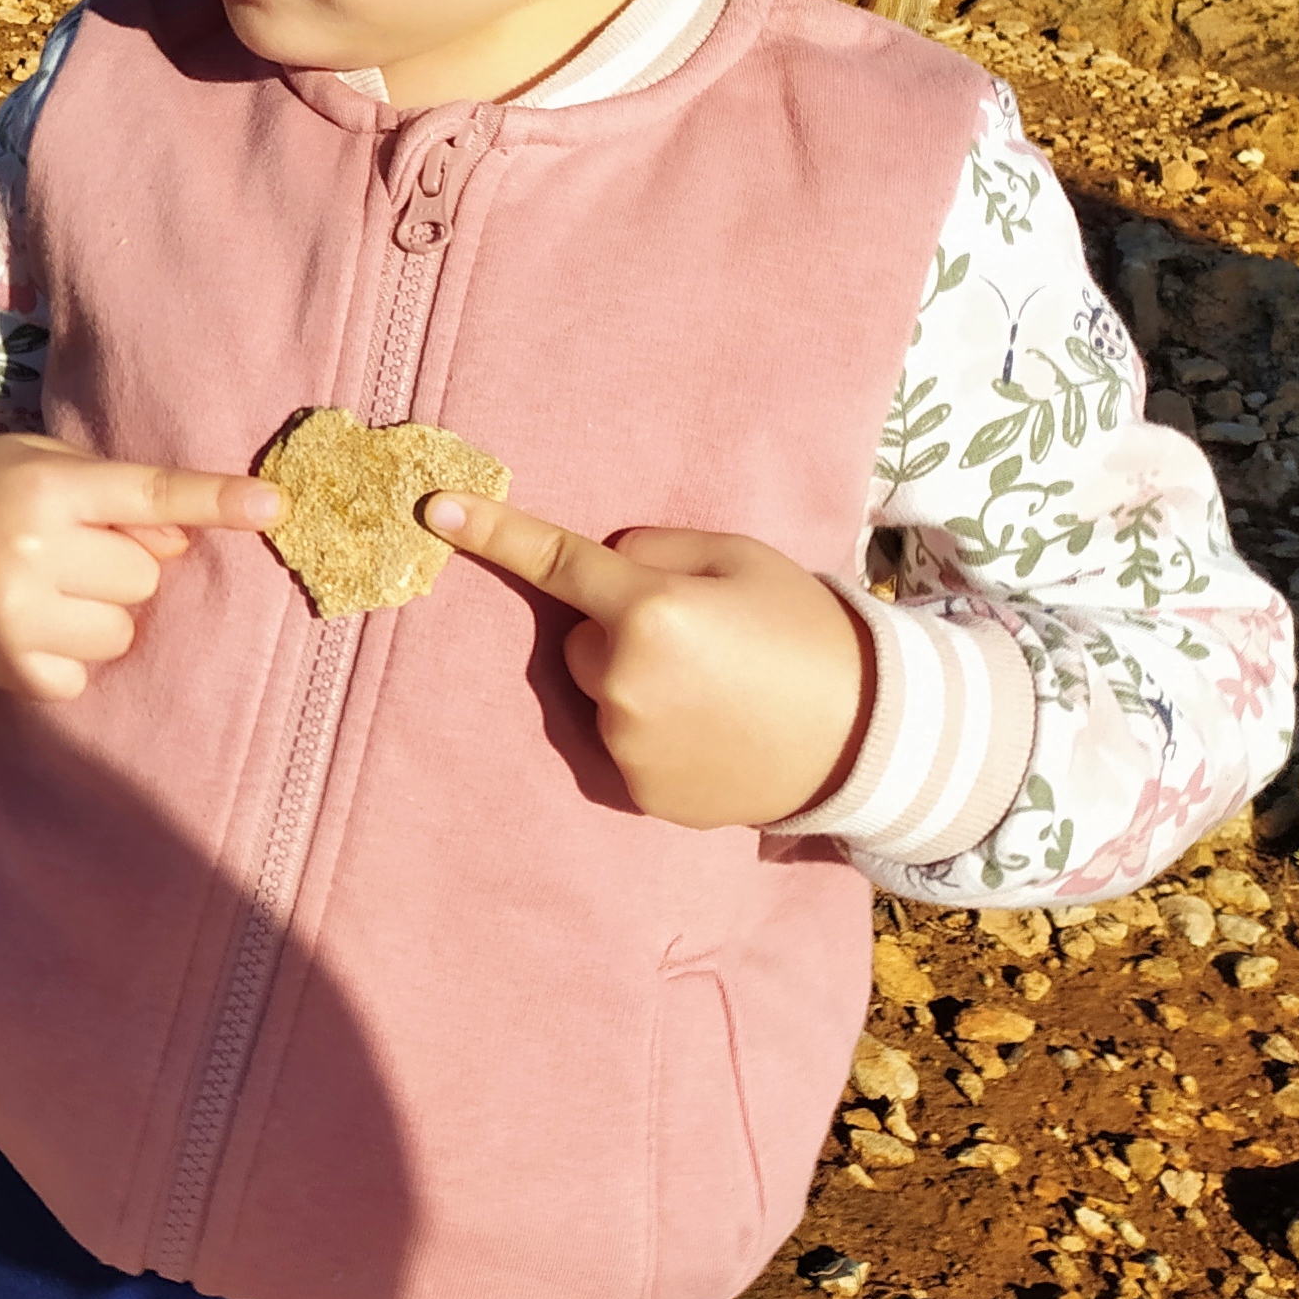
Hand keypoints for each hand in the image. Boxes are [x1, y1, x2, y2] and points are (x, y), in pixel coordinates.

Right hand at [0, 434, 279, 701]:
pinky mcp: (6, 667)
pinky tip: (27, 628)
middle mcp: (34, 548)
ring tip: (44, 593)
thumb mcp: (37, 462)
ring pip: (122, 631)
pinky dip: (66, 657)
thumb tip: (184, 544)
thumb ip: (113, 494)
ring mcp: (18, 614)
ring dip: (99, 616)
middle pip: (144, 577)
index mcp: (48, 485)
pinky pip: (83, 674)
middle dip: (118, 568)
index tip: (275, 506)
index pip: (148, 492)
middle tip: (65, 553)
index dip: (214, 499)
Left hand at [426, 492, 871, 829]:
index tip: (433, 508)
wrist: (865, 735)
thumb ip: (656, 551)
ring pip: (604, 694)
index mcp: (648, 608)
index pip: (554, 561)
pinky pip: (624, 743)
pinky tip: (714, 733)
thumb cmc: (804, 630)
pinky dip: (656, 735)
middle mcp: (624, 678)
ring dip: (640, 686)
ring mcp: (627, 742)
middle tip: (706, 641)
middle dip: (625, 633)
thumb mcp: (741, 559)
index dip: (492, 531)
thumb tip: (602, 567)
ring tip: (719, 691)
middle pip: (585, 640)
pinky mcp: (638, 791)